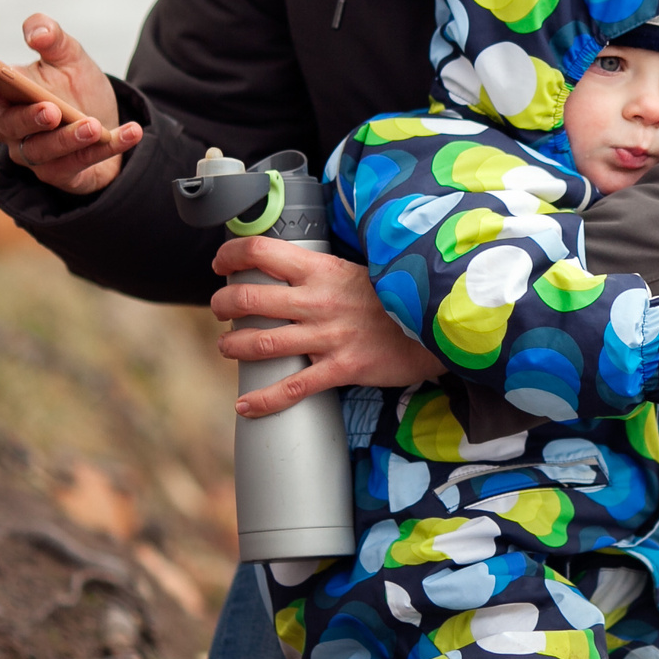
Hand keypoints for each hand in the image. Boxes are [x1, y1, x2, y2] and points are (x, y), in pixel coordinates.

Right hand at [0, 13, 141, 195]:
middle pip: (7, 126)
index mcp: (3, 91)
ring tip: (92, 126)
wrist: (108, 120)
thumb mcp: (68, 55)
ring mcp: (34, 154)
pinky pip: (80, 164)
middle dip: (28, 119)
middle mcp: (11, 126)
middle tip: (51, 110)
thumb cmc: (75, 87)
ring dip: (68, 139)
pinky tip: (132, 133)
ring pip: (42, 151)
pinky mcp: (62, 174)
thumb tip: (37, 33)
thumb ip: (52, 36)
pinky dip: (107, 148)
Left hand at [213, 236, 446, 414]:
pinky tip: (245, 406)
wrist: (439, 323)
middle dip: (223, 305)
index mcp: (321, 269)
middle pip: (250, 298)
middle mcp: (317, 300)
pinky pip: (294, 388)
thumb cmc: (397, 297)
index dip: (231, 255)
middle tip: (219, 310)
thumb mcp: (359, 269)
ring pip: (262, 343)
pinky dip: (264, 400)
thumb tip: (287, 268)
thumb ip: (322, 271)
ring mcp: (328, 336)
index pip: (261, 251)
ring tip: (227, 348)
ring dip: (233, 347)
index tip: (221, 263)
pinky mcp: (342, 368)